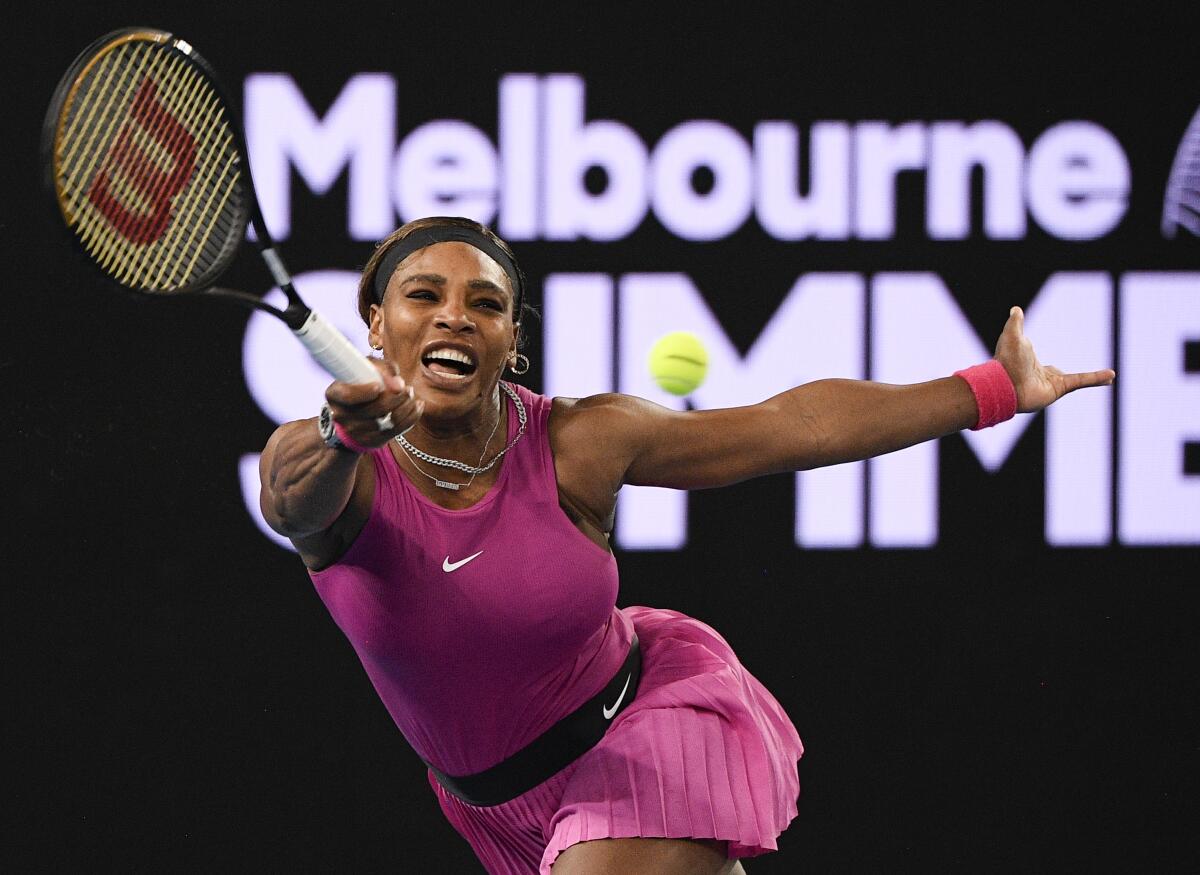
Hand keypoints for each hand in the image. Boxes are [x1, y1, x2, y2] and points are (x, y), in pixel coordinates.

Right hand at [324, 358, 423, 447]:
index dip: (365, 392)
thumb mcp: (364, 369)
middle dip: (397, 398)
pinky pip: (396, 431)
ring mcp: (356, 432)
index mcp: (334, 395)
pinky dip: (411, 417)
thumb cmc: (360, 384)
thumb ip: (381, 368)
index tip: (379, 386)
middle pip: (375, 410)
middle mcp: (342, 416)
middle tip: (408, 389)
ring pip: (388, 422)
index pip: (349, 396)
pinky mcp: (371, 441)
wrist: (351, 414)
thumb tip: (399, 383)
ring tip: (411, 395)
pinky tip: (417, 406)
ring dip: (406, 407)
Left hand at [993, 306, 1114, 412]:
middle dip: (1061, 375)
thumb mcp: (1012, 336)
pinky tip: (1111, 375)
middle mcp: (1039, 373)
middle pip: (1055, 373)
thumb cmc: (1007, 361)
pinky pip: (1082, 380)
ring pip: (1076, 378)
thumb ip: (1015, 323)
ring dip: (1092, 378)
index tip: (1031, 349)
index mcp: (1027, 361)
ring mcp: (1051, 382)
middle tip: (1063, 375)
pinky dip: (1096, 378)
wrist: (1006, 384)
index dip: (1031, 353)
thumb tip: (1016, 309)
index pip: (1033, 357)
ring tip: (1109, 377)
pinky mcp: (1060, 388)